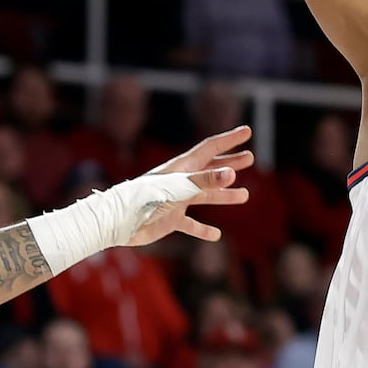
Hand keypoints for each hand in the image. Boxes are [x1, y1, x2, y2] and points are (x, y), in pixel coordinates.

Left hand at [127, 126, 255, 247]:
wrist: (117, 221)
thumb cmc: (145, 199)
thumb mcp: (179, 188)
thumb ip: (204, 181)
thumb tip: (232, 173)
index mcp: (183, 168)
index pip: (211, 148)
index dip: (230, 139)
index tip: (247, 131)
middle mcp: (181, 182)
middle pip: (211, 169)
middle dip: (231, 163)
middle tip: (250, 158)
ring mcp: (176, 201)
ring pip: (205, 196)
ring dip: (224, 195)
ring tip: (244, 195)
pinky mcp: (169, 220)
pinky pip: (190, 224)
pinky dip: (202, 229)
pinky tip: (215, 236)